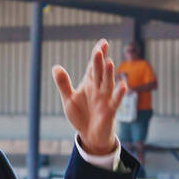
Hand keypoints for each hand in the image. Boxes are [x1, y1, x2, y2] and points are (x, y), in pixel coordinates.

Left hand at [53, 40, 124, 156]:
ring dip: (109, 74)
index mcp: (89, 83)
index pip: (93, 66)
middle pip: (99, 73)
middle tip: (100, 49)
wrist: (89, 135)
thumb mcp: (68, 99)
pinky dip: (119, 95)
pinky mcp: (109, 111)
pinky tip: (122, 86)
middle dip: (99, 62)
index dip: (97, 55)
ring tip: (109, 63)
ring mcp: (105, 99)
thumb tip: (56, 67)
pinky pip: (115, 102)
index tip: (103, 43)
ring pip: (107, 84)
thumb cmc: (81, 116)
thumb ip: (63, 84)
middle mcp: (98, 89)